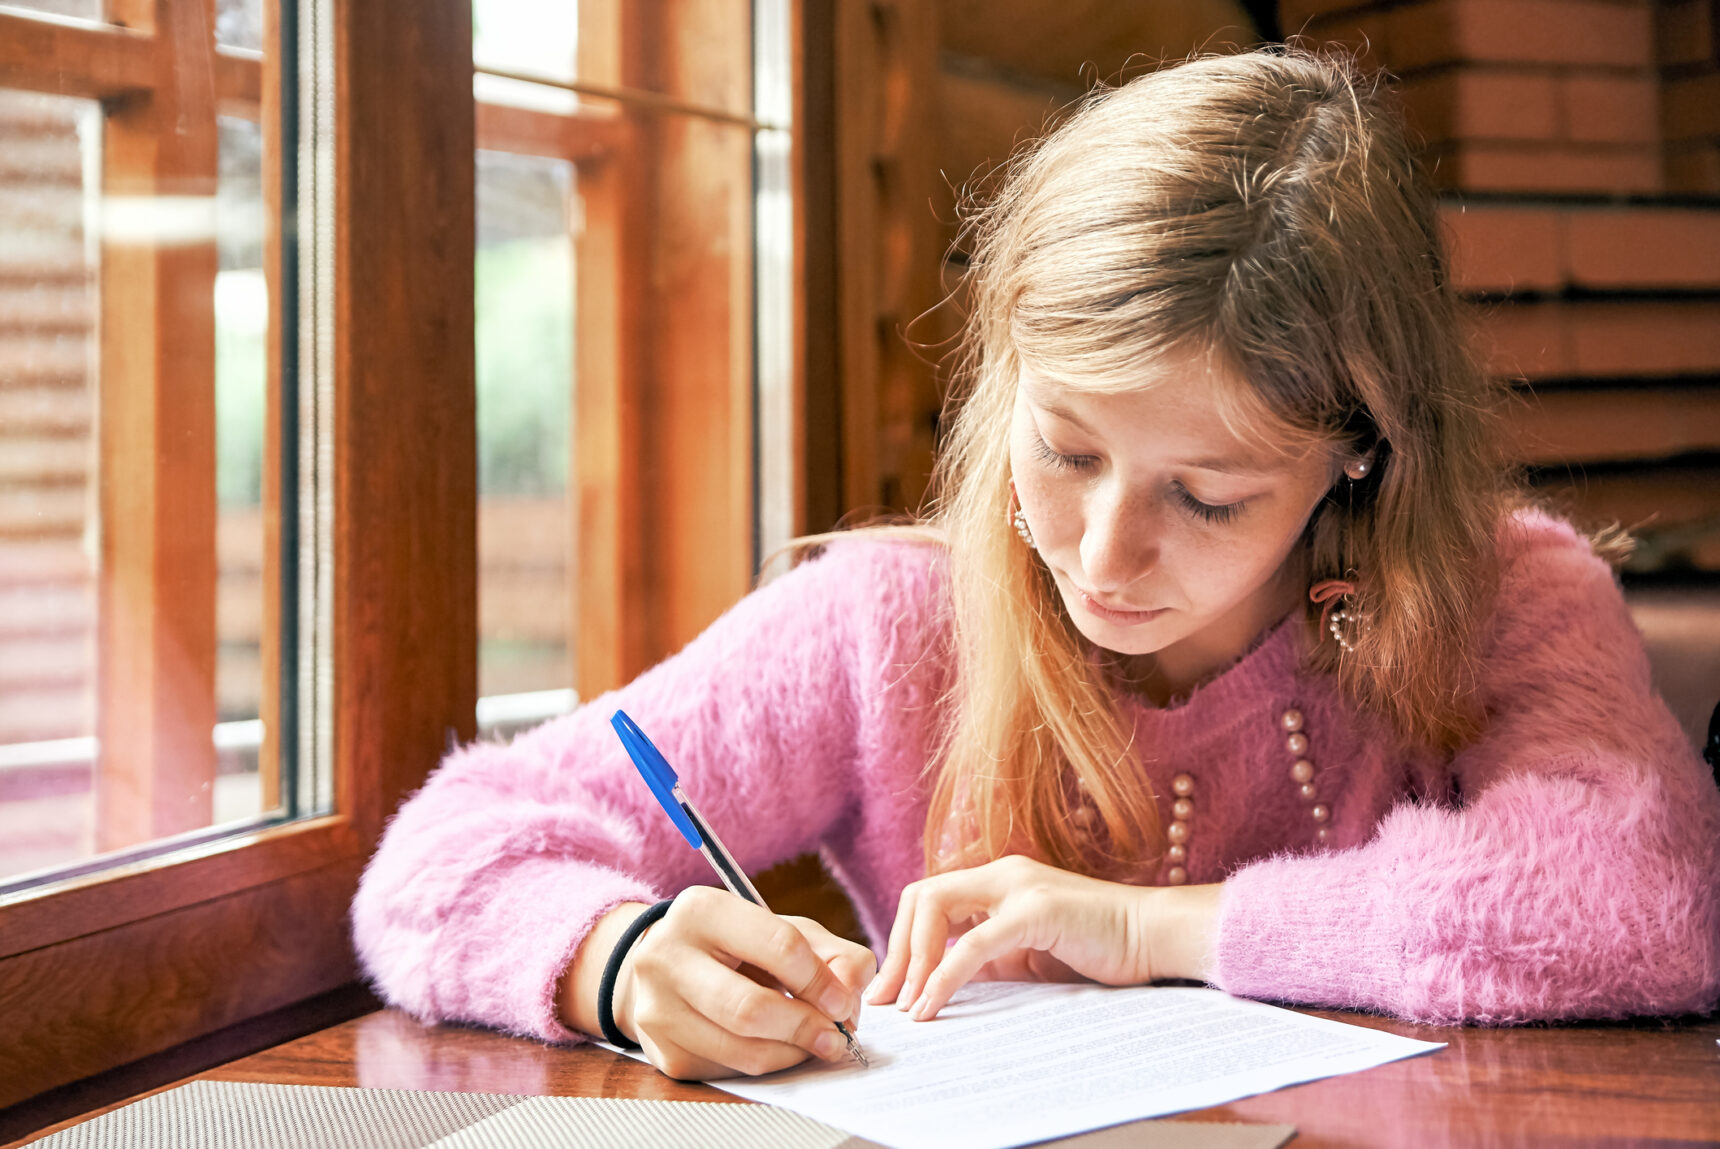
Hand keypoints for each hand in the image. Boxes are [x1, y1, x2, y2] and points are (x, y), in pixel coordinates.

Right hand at [560, 887, 875, 1079]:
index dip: (822, 981)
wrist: (667, 967)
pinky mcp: (662, 1053)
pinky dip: (764, 1066)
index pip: (779, 946)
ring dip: (791, 1054)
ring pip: (741, 1050)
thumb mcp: (784, 930)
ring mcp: (657, 1009)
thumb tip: (852, 991)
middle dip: (806, 1027)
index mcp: (702, 911)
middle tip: (835, 1037)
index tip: (843, 1002)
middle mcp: (667, 956)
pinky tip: (775, 1048)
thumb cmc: (735, 946)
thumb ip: (832, 953)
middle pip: (751, 1008)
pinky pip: (729, 1072)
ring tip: (813, 1045)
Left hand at [864, 855, 1221, 1020]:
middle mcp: (1002, 874)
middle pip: (920, 896)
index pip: (928, 896)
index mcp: (999, 880)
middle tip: (885, 1000)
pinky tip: (931, 1004)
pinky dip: (943, 976)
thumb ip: (989, 956)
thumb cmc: (1099, 947)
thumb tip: (943, 980)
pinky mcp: (1035, 911)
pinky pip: (971, 943)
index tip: (893, 987)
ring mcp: (1018, 887)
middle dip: (896, 950)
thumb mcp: (1029, 953)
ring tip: (905, 1006)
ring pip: (935, 908)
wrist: (1155, 937)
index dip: (903, 940)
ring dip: (911, 961)